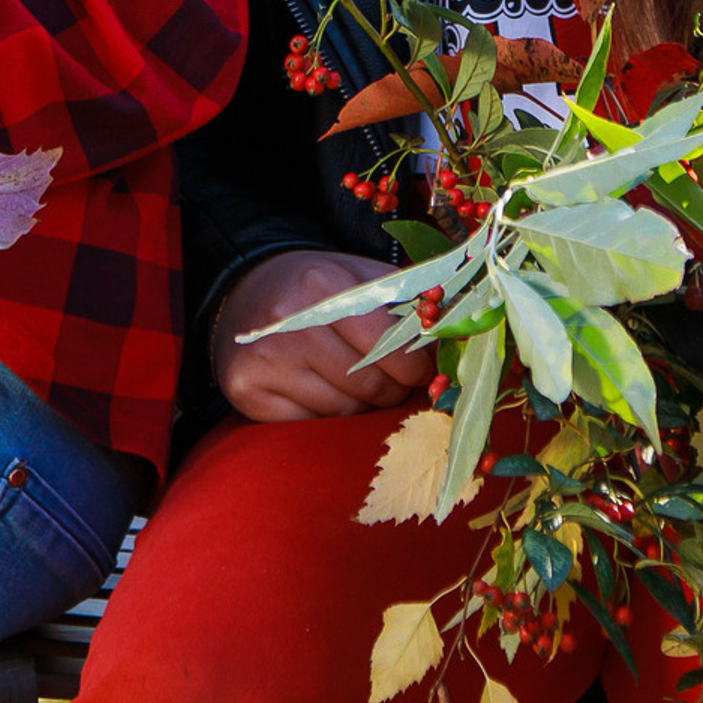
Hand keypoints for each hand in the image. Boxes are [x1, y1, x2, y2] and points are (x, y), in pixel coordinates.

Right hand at [213, 249, 437, 421]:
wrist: (246, 291)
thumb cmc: (317, 288)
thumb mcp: (359, 276)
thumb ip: (406, 302)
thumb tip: (456, 333)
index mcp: (323, 286)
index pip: (391, 344)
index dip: (416, 365)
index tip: (423, 371)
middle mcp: (291, 324)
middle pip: (371, 384)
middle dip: (394, 390)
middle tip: (394, 382)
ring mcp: (266, 363)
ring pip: (345, 411)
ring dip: (363, 406)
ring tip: (356, 383)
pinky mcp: (249, 394)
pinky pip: (312, 426)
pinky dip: (329, 418)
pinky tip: (323, 392)